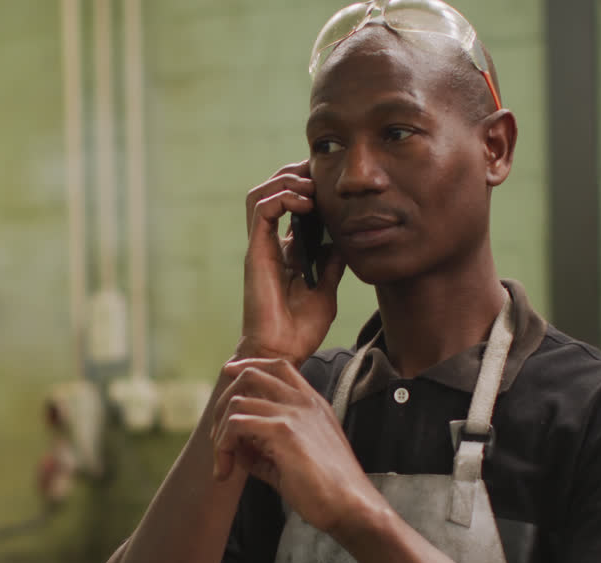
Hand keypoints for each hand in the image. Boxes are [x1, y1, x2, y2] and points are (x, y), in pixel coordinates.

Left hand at [210, 358, 382, 536]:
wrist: (351, 506)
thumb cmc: (325, 491)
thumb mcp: (292, 462)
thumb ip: (264, 450)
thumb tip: (236, 449)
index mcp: (312, 404)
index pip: (277, 365)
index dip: (248, 366)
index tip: (228, 375)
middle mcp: (304, 402)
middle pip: (251, 374)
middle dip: (224, 402)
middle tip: (218, 439)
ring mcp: (294, 413)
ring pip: (237, 402)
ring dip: (220, 433)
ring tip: (223, 463)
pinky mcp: (283, 431)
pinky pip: (236, 424)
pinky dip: (223, 446)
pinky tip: (226, 470)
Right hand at [238, 161, 345, 364]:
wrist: (283, 351)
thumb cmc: (300, 329)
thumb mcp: (327, 289)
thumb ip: (332, 263)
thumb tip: (345, 239)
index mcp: (285, 252)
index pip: (289, 206)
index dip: (306, 187)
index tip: (331, 184)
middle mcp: (270, 245)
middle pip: (271, 192)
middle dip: (293, 175)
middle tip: (318, 173)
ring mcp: (260, 247)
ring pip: (259, 194)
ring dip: (285, 182)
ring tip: (310, 188)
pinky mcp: (256, 252)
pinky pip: (261, 210)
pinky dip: (282, 197)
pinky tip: (306, 204)